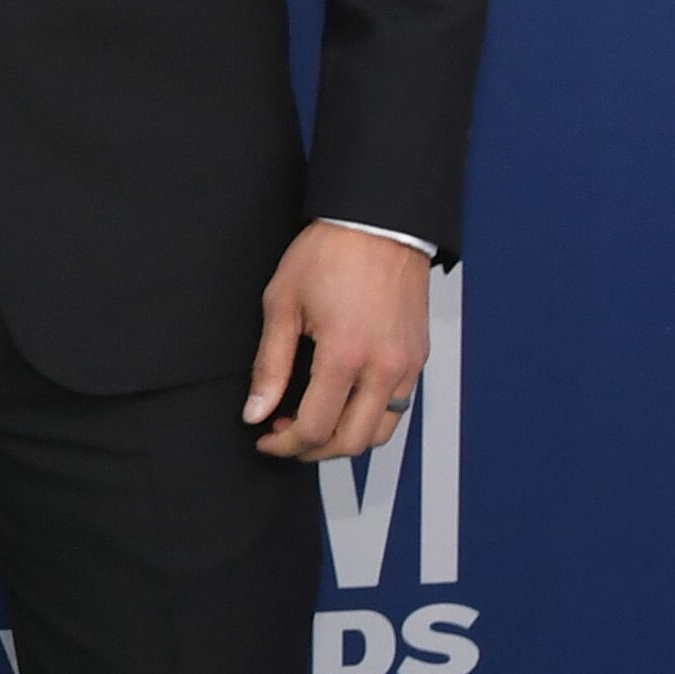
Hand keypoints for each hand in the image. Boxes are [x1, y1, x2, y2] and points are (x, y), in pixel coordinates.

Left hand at [245, 224, 429, 461]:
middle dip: (313, 451)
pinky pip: (398, 407)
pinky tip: (343, 402)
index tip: (266, 438)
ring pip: (381, 432)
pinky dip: (370, 418)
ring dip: (345, 440)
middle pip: (352, 442)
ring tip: (314, 422)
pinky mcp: (418, 357)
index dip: (285, 445)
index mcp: (345, 355)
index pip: (316, 429)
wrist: (379, 222)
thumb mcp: (282, 304)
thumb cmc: (331, 253)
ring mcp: (407, 365)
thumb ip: (269, 366)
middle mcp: (383, 367)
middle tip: (286, 436)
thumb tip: (256, 410)